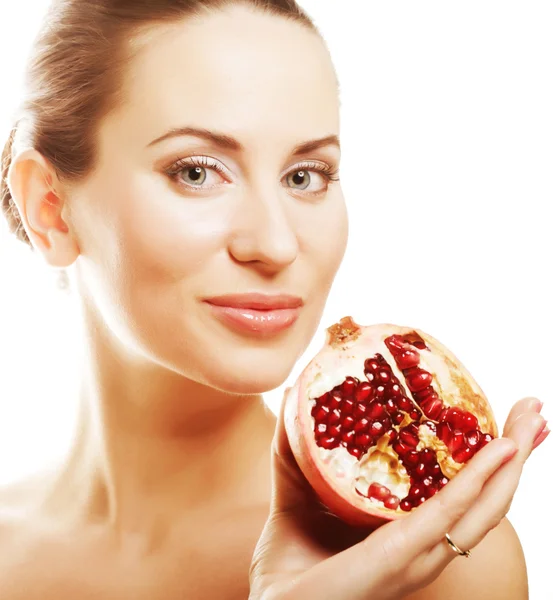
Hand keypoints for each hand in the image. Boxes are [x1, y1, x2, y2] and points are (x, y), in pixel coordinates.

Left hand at [249, 394, 547, 599]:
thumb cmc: (288, 571)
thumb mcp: (295, 497)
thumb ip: (295, 453)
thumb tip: (295, 397)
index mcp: (404, 534)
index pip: (460, 495)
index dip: (488, 460)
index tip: (504, 421)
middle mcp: (421, 546)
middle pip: (484, 498)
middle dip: (515, 453)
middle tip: (533, 408)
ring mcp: (414, 556)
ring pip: (481, 506)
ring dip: (512, 462)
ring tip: (532, 419)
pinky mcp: (396, 558)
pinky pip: (447, 516)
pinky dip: (478, 482)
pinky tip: (500, 452)